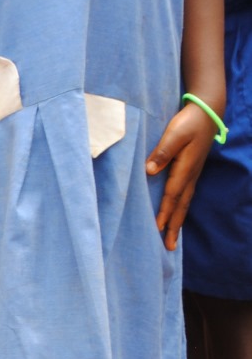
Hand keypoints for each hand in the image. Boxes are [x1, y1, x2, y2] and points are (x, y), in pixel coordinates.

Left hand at [147, 102, 218, 250]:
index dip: (163, 213)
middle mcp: (191, 175)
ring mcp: (193, 173)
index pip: (172, 195)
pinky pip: (185, 195)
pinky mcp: (192, 170)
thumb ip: (162, 152)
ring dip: (177, 220)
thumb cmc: (189, 121)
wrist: (207, 111)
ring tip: (172, 238)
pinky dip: (179, 208)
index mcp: (185, 168)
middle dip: (173, 226)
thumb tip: (150, 171)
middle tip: (168, 247)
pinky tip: (175, 214)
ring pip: (184, 202)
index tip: (156, 229)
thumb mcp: (175, 133)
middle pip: (180, 205)